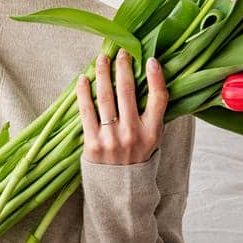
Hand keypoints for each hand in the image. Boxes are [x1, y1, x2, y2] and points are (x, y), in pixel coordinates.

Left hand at [77, 50, 168, 164]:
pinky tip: (84, 79)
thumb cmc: (136, 157)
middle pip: (127, 91)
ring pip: (105, 97)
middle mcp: (133, 134)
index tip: (150, 59)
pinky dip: (84, 92)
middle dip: (123, 67)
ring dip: (102, 73)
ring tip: (101, 59)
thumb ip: (151, 114)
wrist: (120, 190)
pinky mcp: (92, 143)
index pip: (158, 98)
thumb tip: (149, 79)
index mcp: (152, 132)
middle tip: (121, 52)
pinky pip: (86, 111)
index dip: (156, 77)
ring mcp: (111, 139)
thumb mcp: (153, 139)